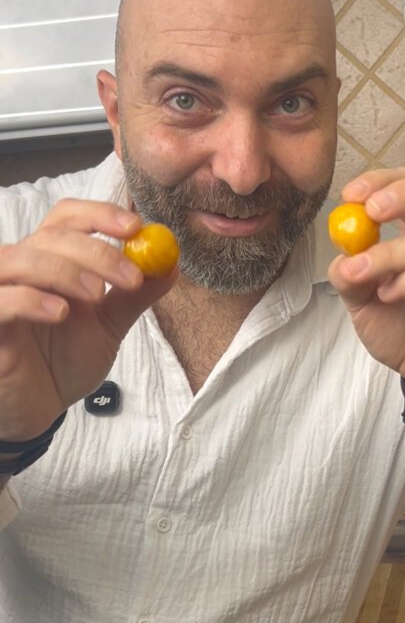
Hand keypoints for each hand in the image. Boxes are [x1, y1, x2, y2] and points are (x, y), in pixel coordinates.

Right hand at [0, 199, 177, 440]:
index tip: (136, 228)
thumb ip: (134, 295)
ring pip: (21, 258)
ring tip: (97, 295)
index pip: (68, 217)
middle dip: (97, 251)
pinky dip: (31, 299)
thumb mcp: (108, 326)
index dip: (100, 214)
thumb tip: (169, 263)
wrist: (40, 408)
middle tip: (131, 277)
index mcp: (50, 261)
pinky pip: (1, 300)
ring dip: (65, 270)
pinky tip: (60, 313)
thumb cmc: (64, 362)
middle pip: (52, 235)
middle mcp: (21, 269)